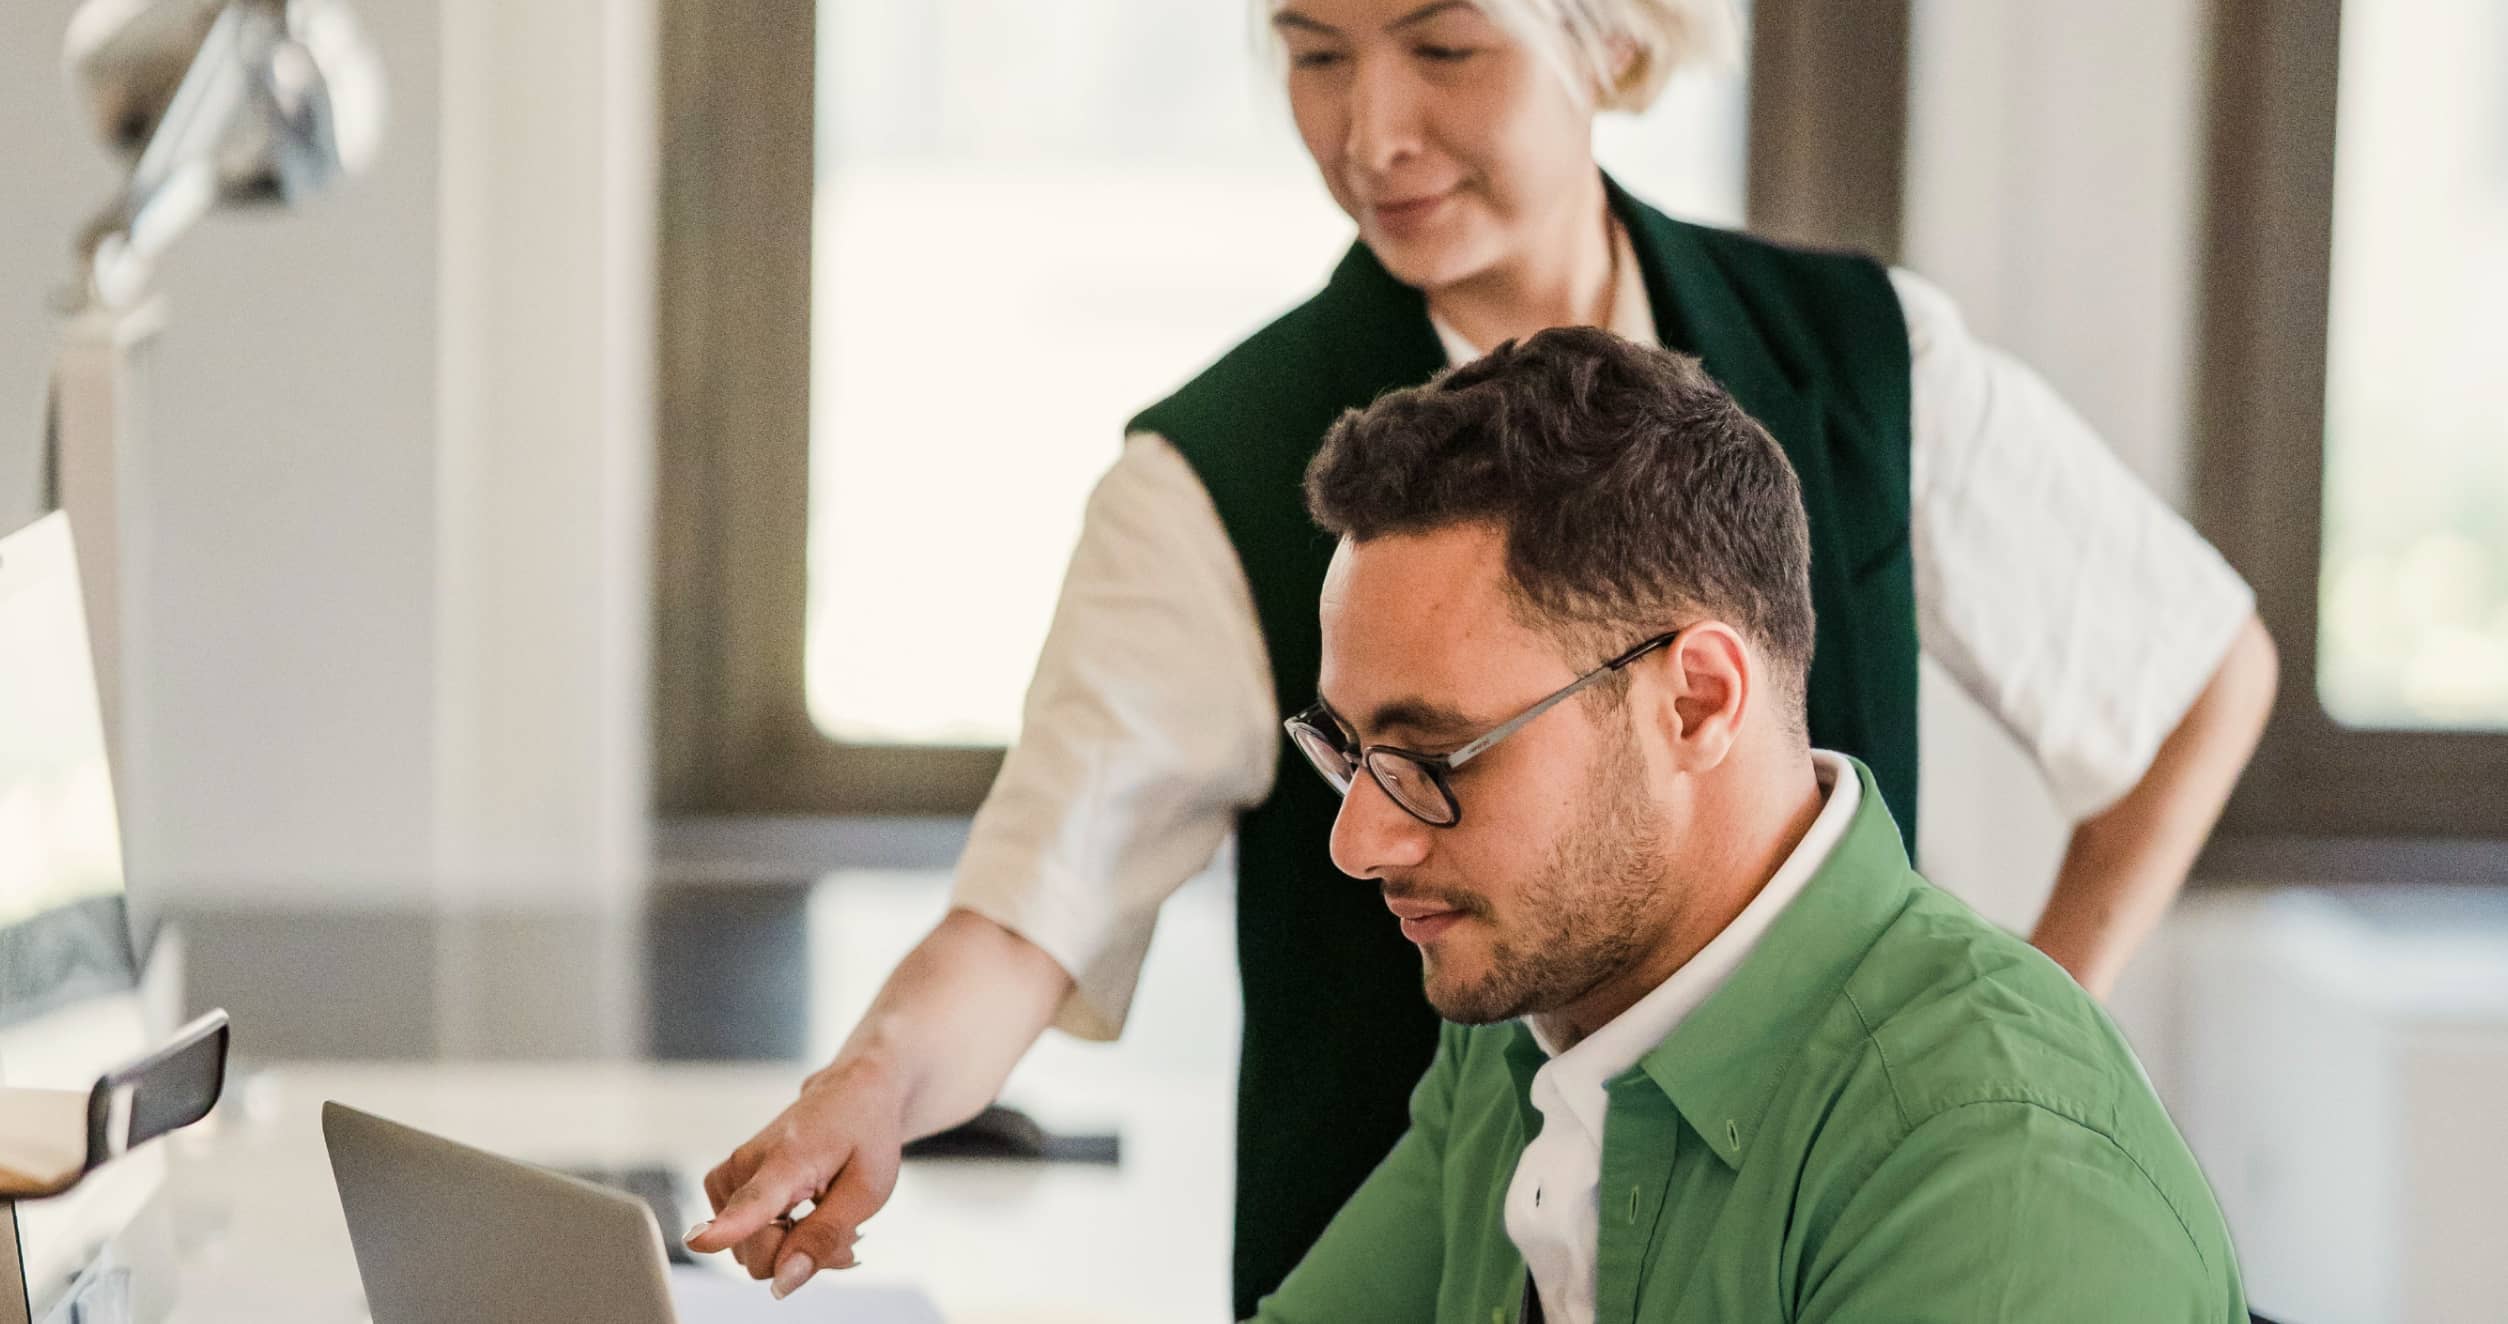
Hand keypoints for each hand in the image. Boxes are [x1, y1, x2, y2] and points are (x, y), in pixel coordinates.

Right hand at [686, 1058, 906, 1299]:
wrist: (852, 1095)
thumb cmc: (864, 1137)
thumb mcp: (867, 1192)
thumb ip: (825, 1237)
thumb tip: (783, 1282)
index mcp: (788, 1158)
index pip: (754, 1201)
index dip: (728, 1227)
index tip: (700, 1241)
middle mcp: (747, 1163)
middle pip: (756, 1254)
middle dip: (798, 1256)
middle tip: (841, 1230)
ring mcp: (731, 1173)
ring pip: (750, 1252)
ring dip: (790, 1246)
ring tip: (824, 1212)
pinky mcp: (724, 1182)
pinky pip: (743, 1239)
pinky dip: (774, 1237)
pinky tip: (803, 1215)